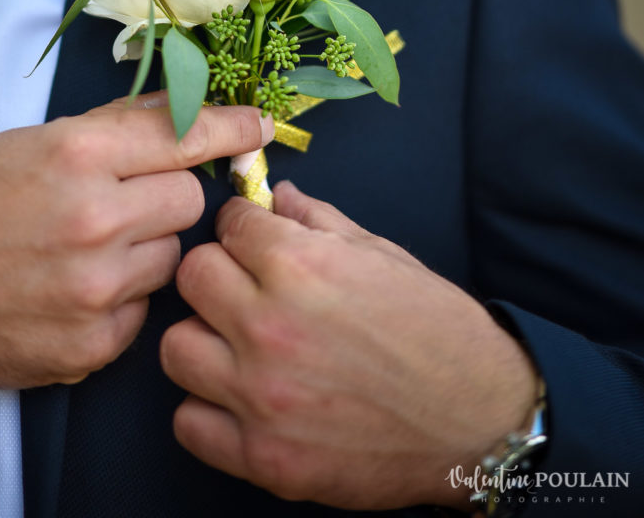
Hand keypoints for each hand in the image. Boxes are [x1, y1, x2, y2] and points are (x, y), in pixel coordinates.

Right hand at [0, 93, 271, 388]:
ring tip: (94, 250)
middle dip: (169, 199)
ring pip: (174, 258)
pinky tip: (79, 290)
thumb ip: (115, 126)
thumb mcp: (34, 141)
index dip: (229, 128)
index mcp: (78, 156)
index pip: (182, 135)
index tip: (259, 126)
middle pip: (190, 202)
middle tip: (127, 203)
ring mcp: (96, 287)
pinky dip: (124, 299)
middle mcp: (94, 219)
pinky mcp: (93, 343)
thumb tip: (184, 107)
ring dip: (148, 250)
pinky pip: (145, 309)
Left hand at [160, 180, 538, 510]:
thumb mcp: (382, 254)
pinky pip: (189, 422)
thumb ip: (316, 220)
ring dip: (205, 340)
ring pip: (176, 347)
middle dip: (217, 273)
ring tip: (239, 345)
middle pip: (191, 276)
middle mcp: (271, 327)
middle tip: (245, 288)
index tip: (254, 240)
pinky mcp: (264, 458)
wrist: (480, 421)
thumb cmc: (436, 330)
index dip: (243, 228)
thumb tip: (273, 197)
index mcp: (302, 266)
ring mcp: (262, 397)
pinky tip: (241, 398)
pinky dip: (208, 409)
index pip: (227, 224)